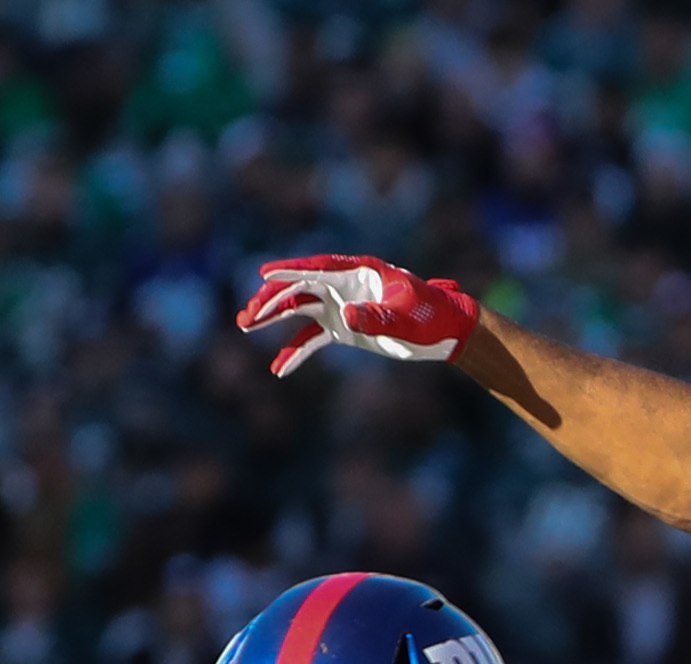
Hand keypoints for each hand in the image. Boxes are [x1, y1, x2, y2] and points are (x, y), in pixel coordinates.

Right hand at [237, 257, 480, 378]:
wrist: (445, 331)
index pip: (317, 268)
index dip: (290, 270)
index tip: (264, 274)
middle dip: (271, 300)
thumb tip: (346, 316)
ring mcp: (340, 307)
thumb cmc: (431, 316)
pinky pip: (312, 338)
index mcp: (358, 273)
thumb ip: (377, 316)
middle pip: (298, 289)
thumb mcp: (408, 317)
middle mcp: (343, 286)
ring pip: (297, 309)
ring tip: (244, 326)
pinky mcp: (343, 329)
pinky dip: (295, 351)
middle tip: (247, 317)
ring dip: (272, 318)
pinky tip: (278, 368)